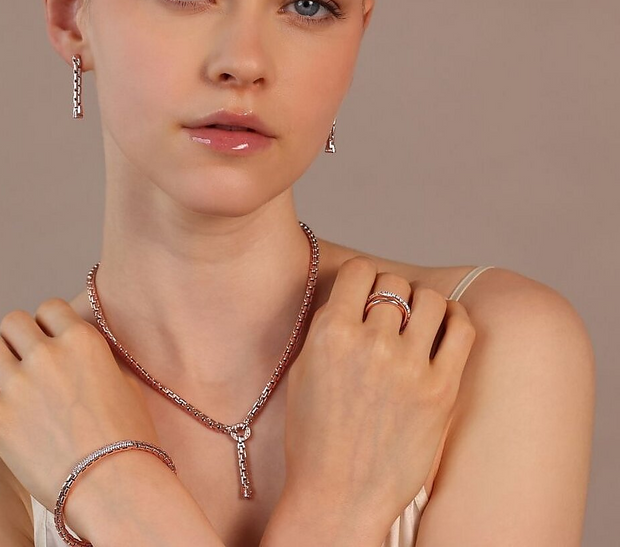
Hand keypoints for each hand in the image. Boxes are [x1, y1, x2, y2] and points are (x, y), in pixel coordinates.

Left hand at [0, 298, 160, 514]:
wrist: (114, 486)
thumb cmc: (129, 439)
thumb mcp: (126, 384)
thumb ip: (99, 360)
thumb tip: (85, 355)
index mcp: (82, 341)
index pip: (49, 308)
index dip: (45, 322)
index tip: (44, 338)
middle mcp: (48, 354)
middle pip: (13, 320)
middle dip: (15, 336)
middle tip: (18, 357)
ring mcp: (18, 385)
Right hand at [280, 256, 475, 535]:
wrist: (339, 496)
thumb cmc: (314, 436)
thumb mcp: (303, 369)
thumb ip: (327, 327)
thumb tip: (353, 297)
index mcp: (330, 333)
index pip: (360, 270)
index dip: (363, 277)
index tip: (366, 289)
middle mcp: (370, 342)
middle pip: (394, 283)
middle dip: (391, 293)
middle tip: (389, 314)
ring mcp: (409, 367)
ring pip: (429, 300)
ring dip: (422, 303)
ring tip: (418, 319)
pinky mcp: (441, 390)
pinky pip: (462, 329)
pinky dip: (456, 317)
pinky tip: (448, 323)